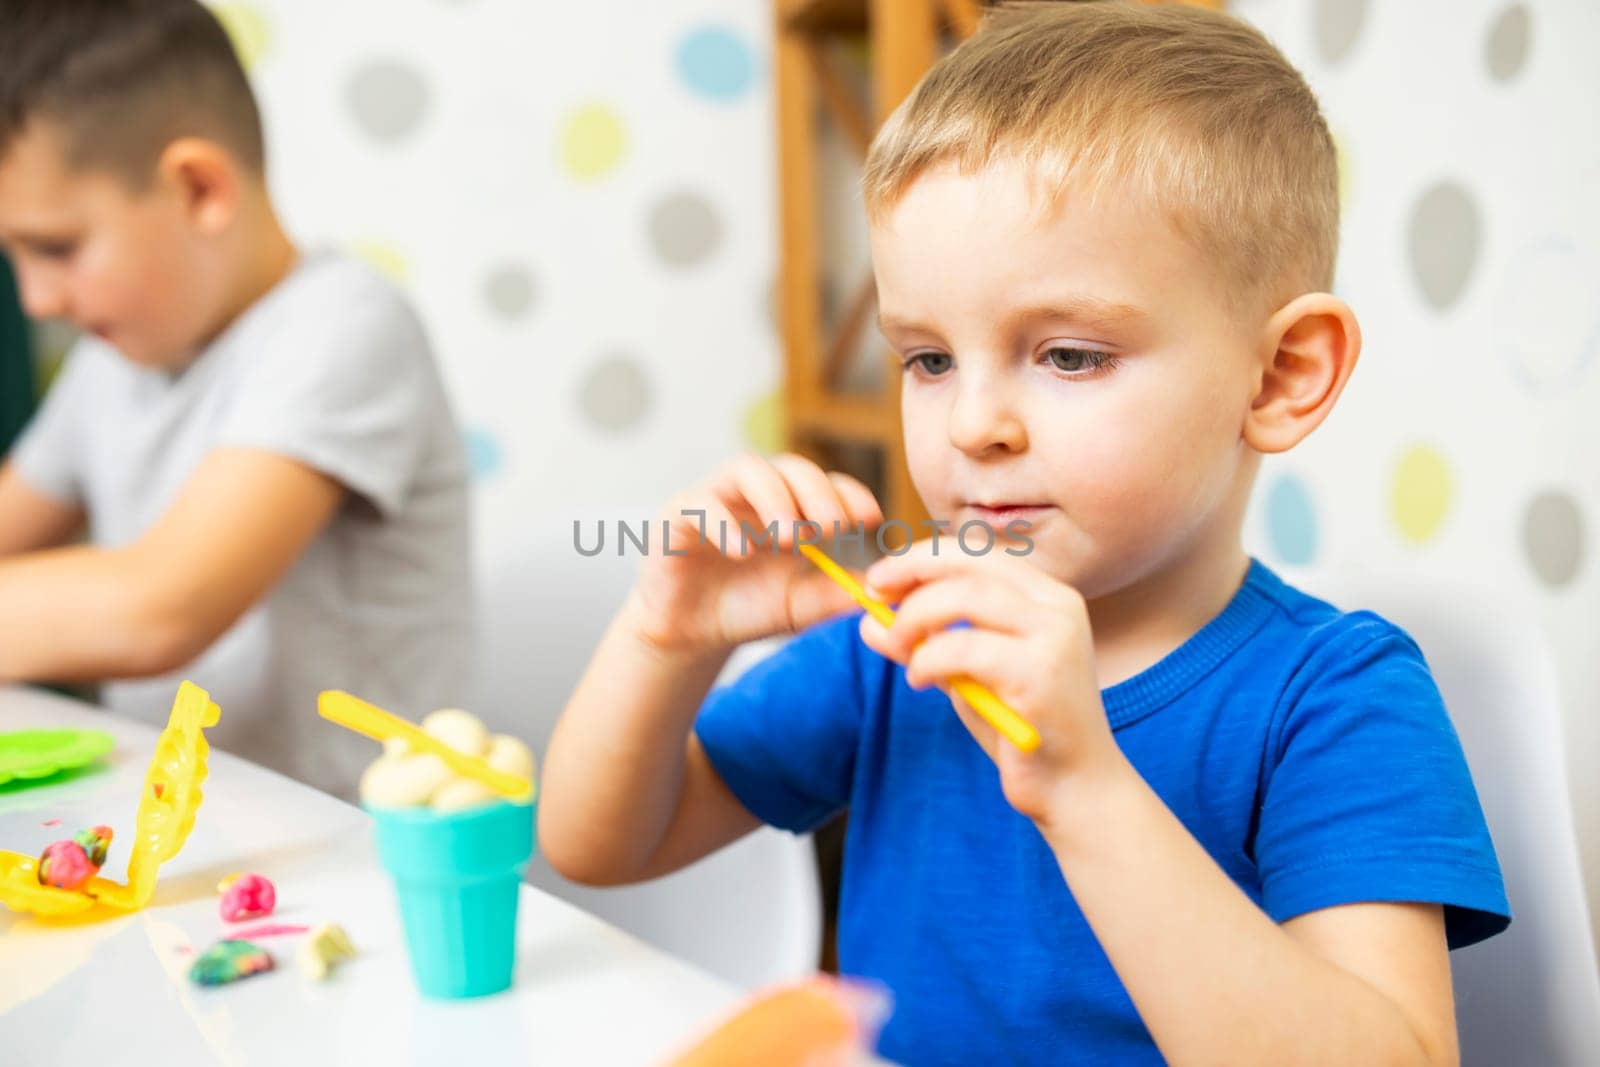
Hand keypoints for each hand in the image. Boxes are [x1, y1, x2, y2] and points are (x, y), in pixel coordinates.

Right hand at [627, 453, 883, 655]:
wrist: (691, 634)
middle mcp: (755, 495)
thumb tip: (881, 589)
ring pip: (746, 469)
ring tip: (789, 536)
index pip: (827, 483)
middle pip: (791, 466)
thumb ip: (835, 595)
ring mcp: (717, 498)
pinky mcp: (677, 516)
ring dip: (774, 496)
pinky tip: (743, 551)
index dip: (850, 493)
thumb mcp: (800, 605)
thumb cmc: (748, 609)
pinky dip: (723, 522)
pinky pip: (700, 503)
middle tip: (831, 529)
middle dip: (817, 492)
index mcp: (791, 508)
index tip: (871, 520)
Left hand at [858, 541, 1125, 826]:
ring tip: (902, 651)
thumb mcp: (965, 677)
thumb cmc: (1021, 728)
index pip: (977, 555)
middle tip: (873, 596)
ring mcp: (1054, 636)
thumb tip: (870, 622)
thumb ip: (926, 645)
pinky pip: (965, 647)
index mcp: (1047, 597)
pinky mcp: (1042, 672)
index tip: (880, 579)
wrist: (1075, 787)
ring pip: (965, 597)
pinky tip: (920, 680)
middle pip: (970, 564)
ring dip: (916, 618)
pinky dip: (928, 658)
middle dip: (912, 572)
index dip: (923, 559)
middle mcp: (1057, 606)